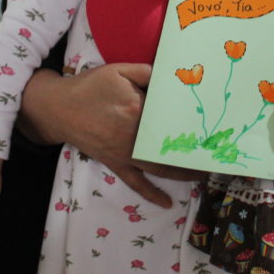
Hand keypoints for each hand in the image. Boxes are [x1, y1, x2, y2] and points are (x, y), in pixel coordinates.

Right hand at [21, 63, 201, 207]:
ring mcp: (124, 152)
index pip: (169, 114)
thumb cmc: (89, 86)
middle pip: (168, 143)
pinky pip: (135, 182)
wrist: (57, 107)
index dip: (189, 119)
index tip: (212, 125)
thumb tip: (170, 78)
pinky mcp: (115, 163)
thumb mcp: (118, 70)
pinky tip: (166, 203)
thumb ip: (146, 71)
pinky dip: (150, 193)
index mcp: (136, 108)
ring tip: (204, 174)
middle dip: (192, 149)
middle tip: (216, 152)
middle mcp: (133, 135)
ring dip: (182, 172)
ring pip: (158, 166)